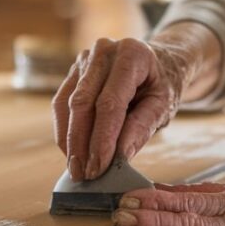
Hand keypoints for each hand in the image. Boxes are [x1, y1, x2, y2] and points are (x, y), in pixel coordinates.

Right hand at [52, 36, 196, 181]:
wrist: (157, 64)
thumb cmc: (161, 86)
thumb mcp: (163, 106)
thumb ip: (142, 128)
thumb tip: (119, 156)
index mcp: (132, 54)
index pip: (110, 103)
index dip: (102, 138)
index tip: (98, 167)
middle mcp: (104, 51)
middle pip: (83, 103)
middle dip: (81, 143)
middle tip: (82, 174)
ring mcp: (84, 59)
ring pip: (67, 104)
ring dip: (69, 140)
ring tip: (76, 168)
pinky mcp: (73, 72)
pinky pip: (61, 104)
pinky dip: (65, 131)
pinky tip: (72, 152)